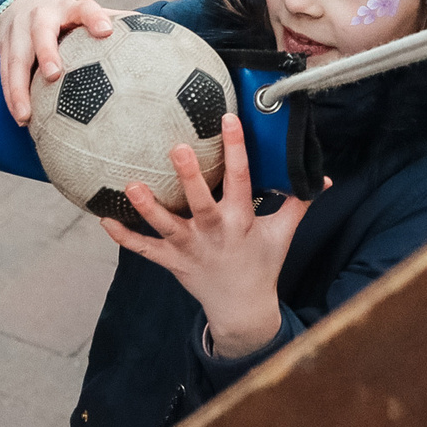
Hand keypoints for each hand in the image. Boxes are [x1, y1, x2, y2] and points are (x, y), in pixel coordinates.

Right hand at [0, 0, 117, 123]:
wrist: (20, 5)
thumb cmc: (63, 17)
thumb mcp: (83, 14)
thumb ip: (112, 23)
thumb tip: (153, 33)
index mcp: (69, 8)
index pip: (84, 8)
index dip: (95, 18)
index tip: (106, 32)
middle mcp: (42, 16)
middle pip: (42, 32)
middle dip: (47, 53)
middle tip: (53, 75)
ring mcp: (19, 30)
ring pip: (16, 58)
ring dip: (19, 88)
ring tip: (26, 115)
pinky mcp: (4, 46)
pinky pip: (5, 72)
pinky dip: (11, 95)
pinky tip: (21, 117)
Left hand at [100, 114, 318, 356]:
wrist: (242, 308)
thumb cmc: (262, 263)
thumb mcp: (283, 232)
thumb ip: (299, 201)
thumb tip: (323, 177)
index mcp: (242, 220)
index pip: (242, 180)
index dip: (237, 149)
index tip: (228, 119)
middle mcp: (214, 233)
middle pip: (201, 203)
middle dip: (189, 177)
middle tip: (176, 148)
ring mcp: (190, 249)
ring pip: (166, 227)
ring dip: (148, 208)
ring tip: (131, 186)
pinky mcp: (172, 262)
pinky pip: (145, 249)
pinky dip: (124, 237)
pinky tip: (103, 218)